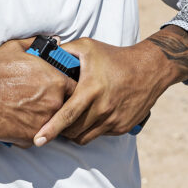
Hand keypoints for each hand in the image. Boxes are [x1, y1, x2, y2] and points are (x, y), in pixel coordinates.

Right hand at [0, 38, 76, 146]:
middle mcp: (55, 103)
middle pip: (65, 107)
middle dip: (55, 104)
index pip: (75, 87)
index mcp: (56, 81)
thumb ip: (38, 44)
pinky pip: (37, 135)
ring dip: (44, 118)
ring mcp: (44, 121)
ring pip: (52, 122)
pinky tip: (19, 122)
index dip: (67, 88)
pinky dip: (30, 130)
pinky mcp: (32, 136)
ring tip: (28, 112)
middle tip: (40, 100)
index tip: (59, 88)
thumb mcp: (15, 48)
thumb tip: (55, 42)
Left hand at [33, 26, 187, 146]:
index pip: (66, 115)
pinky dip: (90, 129)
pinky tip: (90, 116)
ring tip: (69, 121)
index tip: (38, 140)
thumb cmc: (115, 57)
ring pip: (84, 137)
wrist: (150, 69)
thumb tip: (42, 53)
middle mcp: (103, 108)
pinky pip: (98, 135)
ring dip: (73, 133)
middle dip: (59, 130)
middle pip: (72, 131)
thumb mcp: (88, 47)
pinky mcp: (122, 127)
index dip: (50, 129)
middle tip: (53, 122)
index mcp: (91, 90)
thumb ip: (64, 51)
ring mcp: (113, 120)